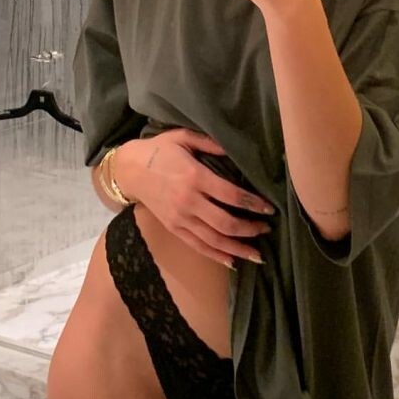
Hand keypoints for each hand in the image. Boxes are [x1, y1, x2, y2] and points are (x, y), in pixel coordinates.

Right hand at [114, 128, 275, 267]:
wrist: (128, 169)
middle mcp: (188, 201)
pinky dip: (216, 255)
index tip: (269, 208)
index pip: (231, 195)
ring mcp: (180, 217)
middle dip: (250, 228)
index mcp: (194, 176)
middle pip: (225, 222)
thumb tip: (235, 150)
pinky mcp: (173, 227)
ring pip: (214, 239)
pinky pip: (198, 245)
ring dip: (238, 247)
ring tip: (258, 254)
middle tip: (266, 229)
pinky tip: (233, 261)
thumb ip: (209, 143)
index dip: (253, 203)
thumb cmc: (158, 150)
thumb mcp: (182, 137)